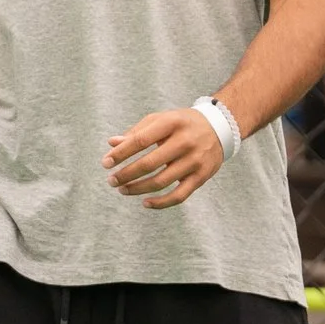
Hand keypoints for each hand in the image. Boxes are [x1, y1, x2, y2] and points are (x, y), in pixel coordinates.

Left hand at [104, 108, 228, 209]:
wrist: (219, 128)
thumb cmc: (181, 124)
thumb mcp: (161, 120)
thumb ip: (137, 132)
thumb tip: (112, 144)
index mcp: (172, 123)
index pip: (141, 140)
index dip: (121, 153)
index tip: (105, 163)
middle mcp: (185, 141)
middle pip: (149, 163)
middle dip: (126, 174)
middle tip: (111, 180)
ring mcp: (195, 160)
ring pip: (161, 182)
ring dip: (138, 189)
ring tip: (123, 189)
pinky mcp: (201, 176)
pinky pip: (179, 195)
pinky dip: (161, 203)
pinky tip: (145, 203)